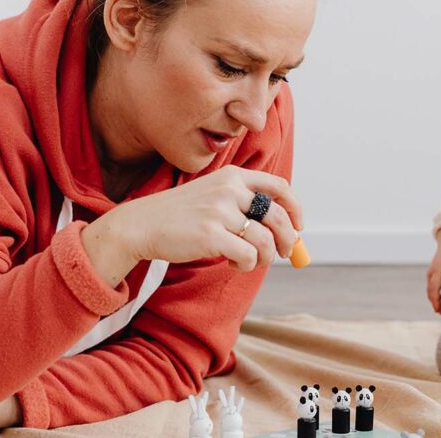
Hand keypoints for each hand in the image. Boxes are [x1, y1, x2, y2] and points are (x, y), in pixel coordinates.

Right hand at [84, 166, 302, 283]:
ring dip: (264, 257)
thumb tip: (285, 230)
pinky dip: (246, 264)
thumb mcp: (213, 196)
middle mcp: (229, 189)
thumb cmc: (181, 215)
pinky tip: (231, 262)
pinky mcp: (211, 235)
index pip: (278, 187)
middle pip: (277, 216)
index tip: (298, 226)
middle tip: (284, 253)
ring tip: (247, 260)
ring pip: (265, 240)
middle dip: (288, 239)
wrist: (142, 224)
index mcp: (232, 176)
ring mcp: (219, 211)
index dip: (294, 208)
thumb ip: (243, 205)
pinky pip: (248, 255)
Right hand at [426, 227, 440, 318]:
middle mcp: (432, 273)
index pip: (434, 288)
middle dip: (437, 305)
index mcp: (438, 269)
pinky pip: (432, 290)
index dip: (436, 300)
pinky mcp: (433, 276)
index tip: (439, 311)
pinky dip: (438, 298)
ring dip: (438, 303)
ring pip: (431, 293)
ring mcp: (431, 275)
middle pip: (431, 293)